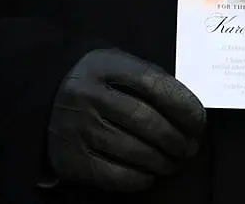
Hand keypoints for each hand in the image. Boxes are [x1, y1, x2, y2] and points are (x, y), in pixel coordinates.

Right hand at [45, 48, 206, 191]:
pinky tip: (150, 174)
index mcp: (105, 66)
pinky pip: (114, 175)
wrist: (45, 96)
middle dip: (177, 138)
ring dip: (164, 161)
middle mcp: (87, 94)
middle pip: (146, 120)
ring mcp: (76, 127)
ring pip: (134, 150)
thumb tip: (190, 113)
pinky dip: (140, 178)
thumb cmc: (99, 83)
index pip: (154, 84)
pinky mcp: (69, 158)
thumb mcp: (119, 68)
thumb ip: (150, 81)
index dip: (184, 105)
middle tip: (191, 148)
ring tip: (174, 161)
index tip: (200, 122)